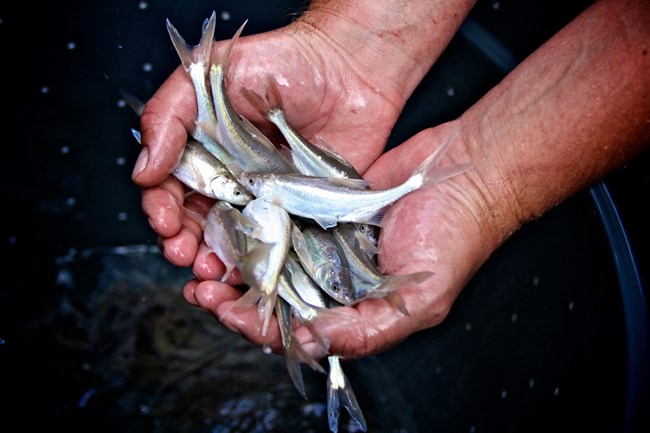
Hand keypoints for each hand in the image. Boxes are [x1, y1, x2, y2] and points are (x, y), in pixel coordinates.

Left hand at [185, 120, 496, 359]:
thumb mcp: (418, 302)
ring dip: (241, 264)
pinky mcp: (324, 206)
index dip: (256, 327)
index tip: (227, 311)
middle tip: (200, 288)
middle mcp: (337, 280)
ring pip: (273, 261)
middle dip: (236, 298)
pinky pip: (284, 221)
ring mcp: (329, 242)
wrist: (468, 172)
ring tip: (207, 259)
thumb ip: (363, 331)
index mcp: (355, 311)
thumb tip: (305, 343)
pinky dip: (260, 227)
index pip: (294, 331)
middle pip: (274, 299)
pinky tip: (235, 223)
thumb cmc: (455, 239)